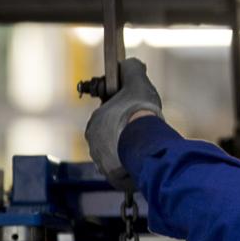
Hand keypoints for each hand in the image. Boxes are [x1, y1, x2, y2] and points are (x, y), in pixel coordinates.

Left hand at [84, 58, 162, 190]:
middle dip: (125, 134)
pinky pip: (123, 171)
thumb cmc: (139, 113)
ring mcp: (102, 163)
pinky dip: (132, 167)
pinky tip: (144, 161)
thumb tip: (128, 63)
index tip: (138, 114)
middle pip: (112, 138)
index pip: (108, 117)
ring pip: (117, 155)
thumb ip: (131, 70)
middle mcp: (94, 145)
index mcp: (95, 124)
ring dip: (128, 152)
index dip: (124, 114)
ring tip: (145, 148)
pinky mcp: (113, 177)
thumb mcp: (136, 82)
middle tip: (143, 131)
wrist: (145, 144)